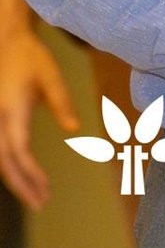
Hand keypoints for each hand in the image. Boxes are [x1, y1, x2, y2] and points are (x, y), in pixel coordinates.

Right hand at [0, 18, 78, 207]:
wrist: (9, 44)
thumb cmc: (32, 58)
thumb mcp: (52, 76)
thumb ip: (62, 103)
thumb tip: (74, 129)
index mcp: (12, 111)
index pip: (18, 150)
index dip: (30, 173)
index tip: (45, 188)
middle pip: (5, 163)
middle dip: (22, 185)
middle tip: (42, 203)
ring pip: (0, 160)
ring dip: (17, 179)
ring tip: (37, 195)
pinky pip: (0, 152)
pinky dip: (12, 167)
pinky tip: (26, 176)